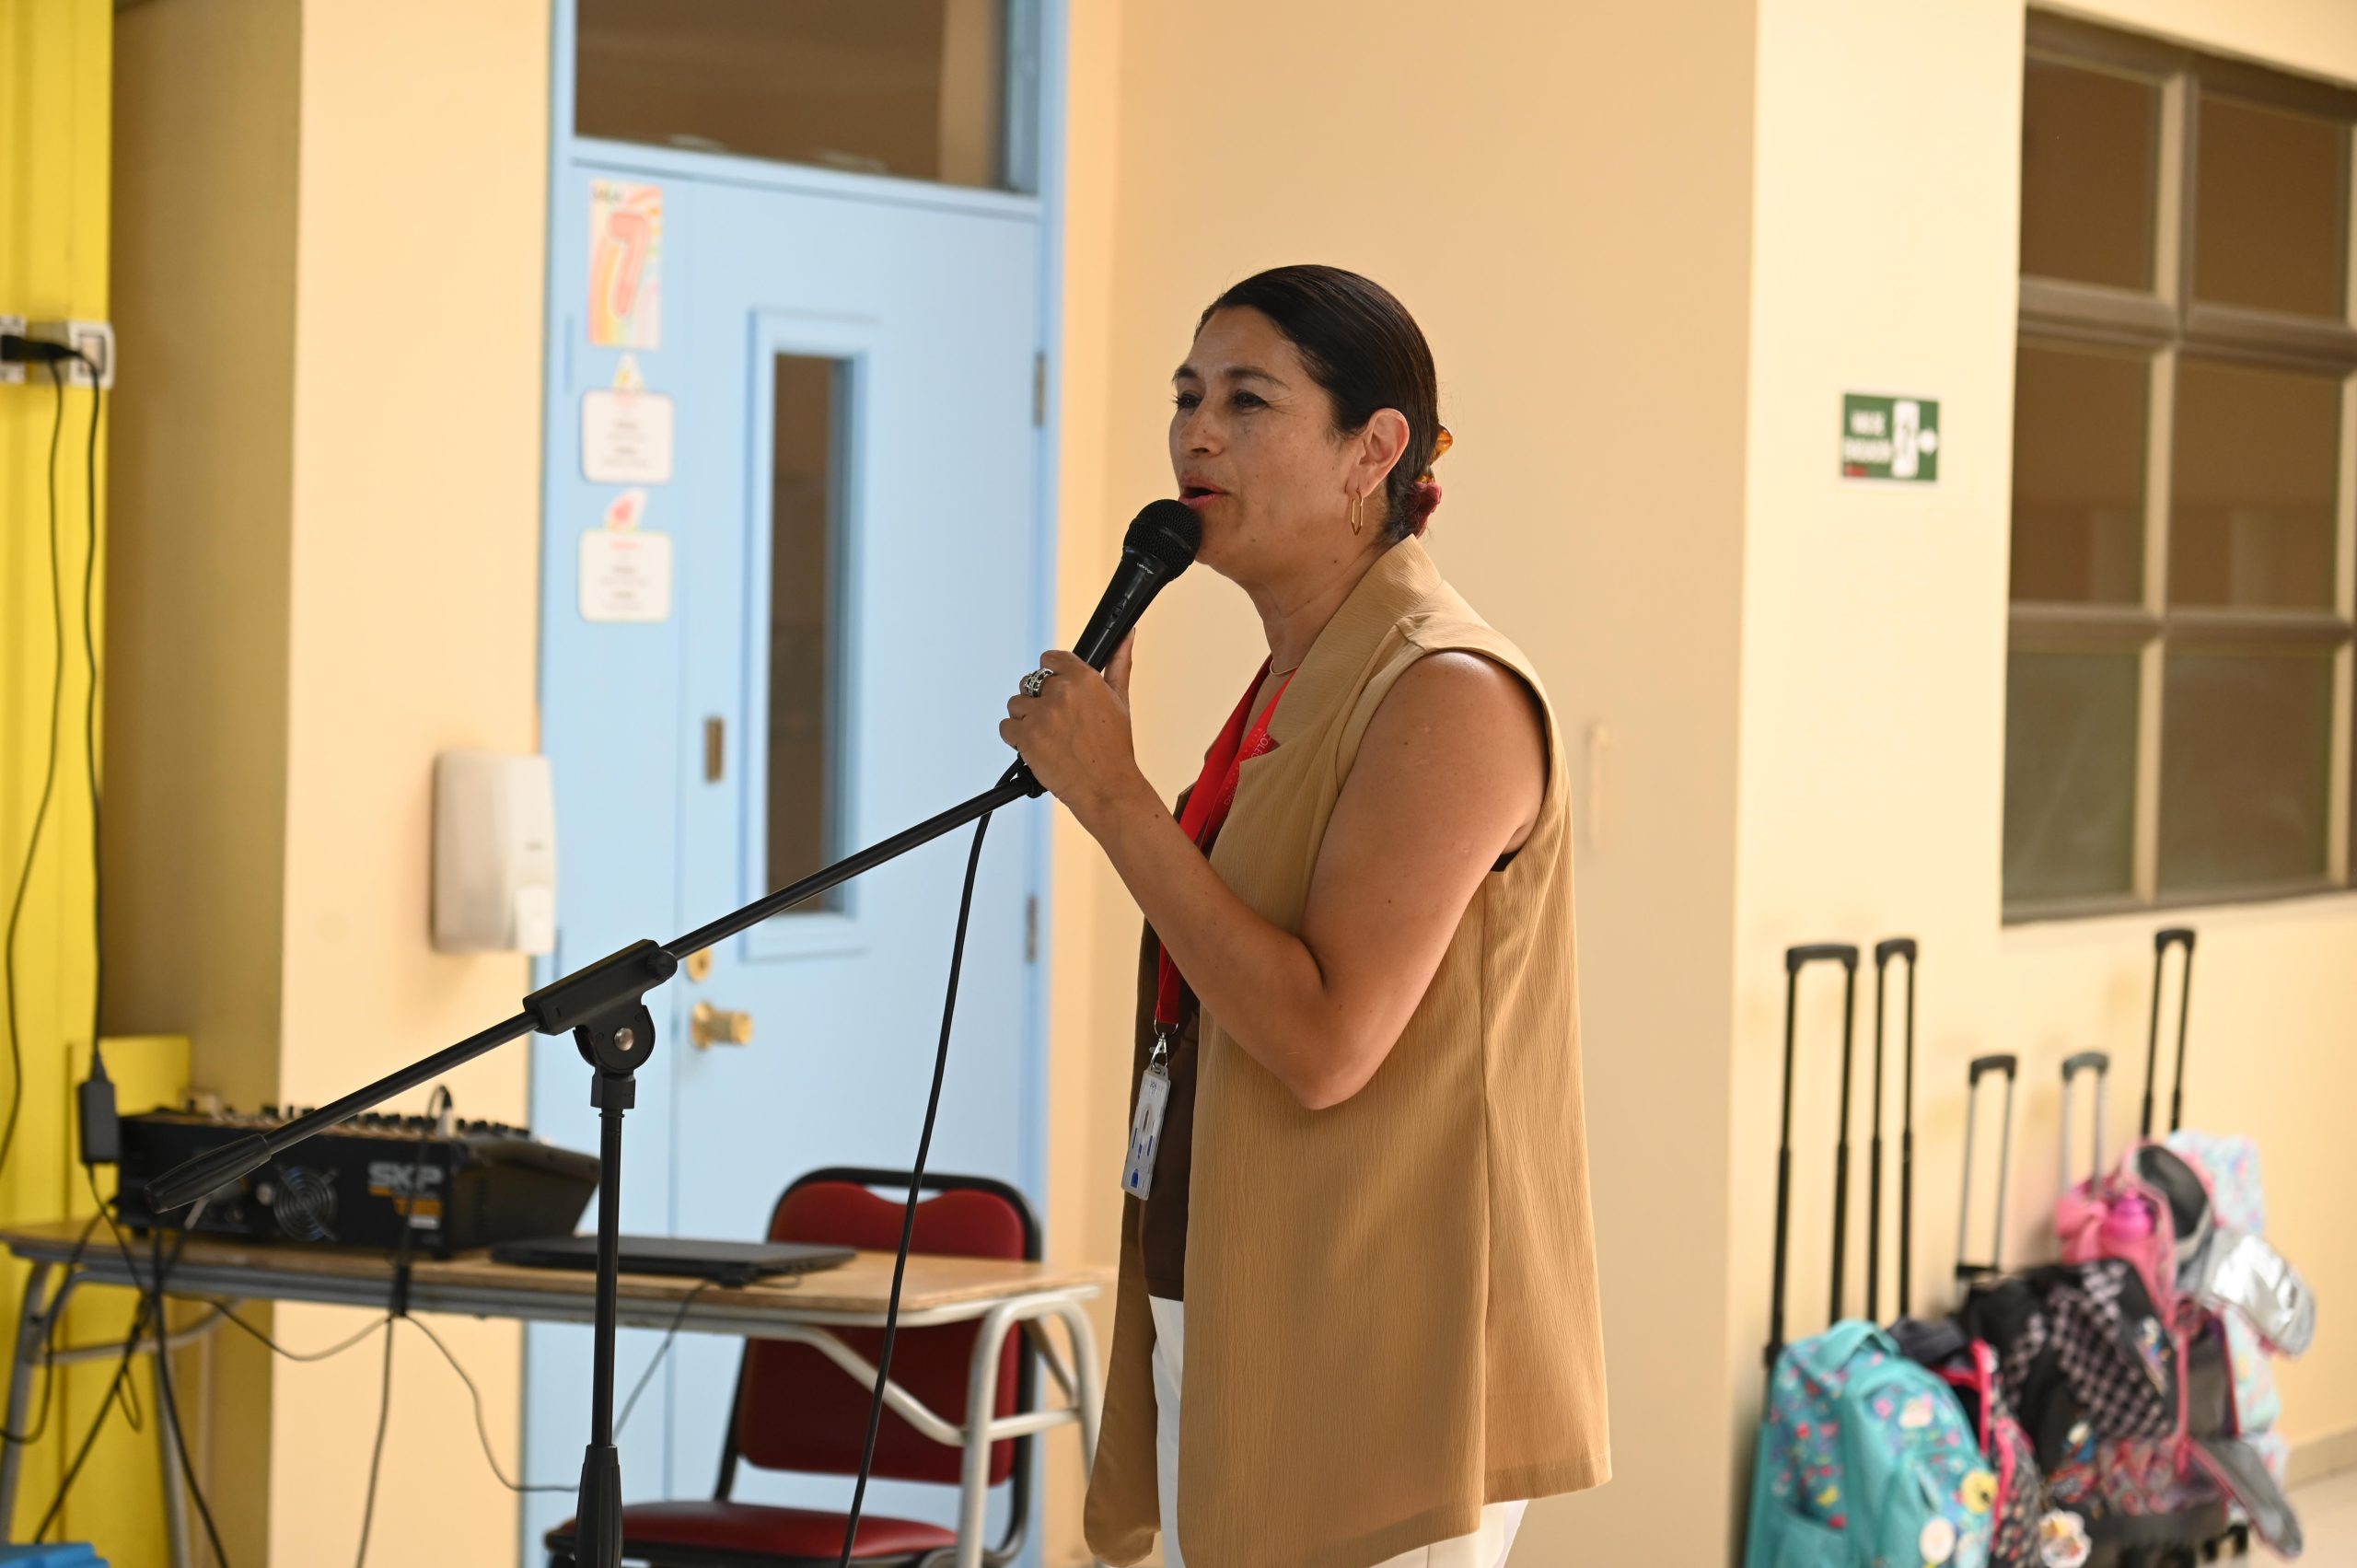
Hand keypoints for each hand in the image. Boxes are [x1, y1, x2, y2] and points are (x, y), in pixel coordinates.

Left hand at [1001, 637, 1147, 826]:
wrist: (1107, 788)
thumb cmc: (1115, 749)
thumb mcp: (1120, 701)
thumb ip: (1118, 663)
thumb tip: (1126, 636)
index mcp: (1084, 679)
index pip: (1050, 660)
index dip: (1051, 677)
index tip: (1056, 693)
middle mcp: (1061, 693)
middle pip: (1030, 683)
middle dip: (1039, 702)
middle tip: (1057, 724)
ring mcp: (1041, 715)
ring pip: (1016, 705)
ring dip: (1026, 720)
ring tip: (1048, 738)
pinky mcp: (1025, 737)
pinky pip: (1006, 727)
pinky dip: (1016, 739)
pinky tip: (1037, 748)